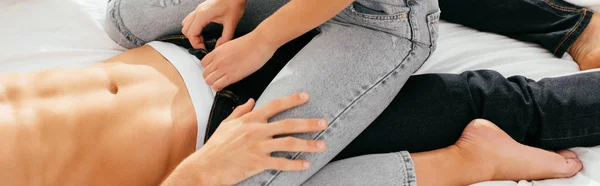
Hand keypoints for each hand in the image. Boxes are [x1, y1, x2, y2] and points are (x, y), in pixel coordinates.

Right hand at [163, 93, 326, 185]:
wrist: (205, 166)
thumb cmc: (216, 147)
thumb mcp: (226, 125)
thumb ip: (240, 112)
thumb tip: (250, 101)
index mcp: (249, 120)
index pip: (274, 105)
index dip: (292, 100)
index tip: (306, 96)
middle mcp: (256, 131)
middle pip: (288, 124)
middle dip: (309, 123)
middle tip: (324, 123)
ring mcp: (257, 147)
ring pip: (288, 143)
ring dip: (308, 144)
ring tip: (322, 145)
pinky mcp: (257, 162)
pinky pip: (281, 163)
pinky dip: (295, 164)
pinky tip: (306, 164)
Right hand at [182, 0, 245, 48]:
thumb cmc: (234, 4)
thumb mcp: (232, 24)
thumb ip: (225, 38)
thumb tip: (218, 47)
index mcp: (203, 15)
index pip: (191, 34)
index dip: (196, 44)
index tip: (204, 48)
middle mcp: (198, 11)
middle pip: (186, 30)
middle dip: (193, 40)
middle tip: (204, 44)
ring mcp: (198, 9)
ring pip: (186, 24)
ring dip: (192, 33)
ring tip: (203, 38)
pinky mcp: (201, 8)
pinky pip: (190, 19)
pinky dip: (193, 27)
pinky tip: (203, 30)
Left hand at [201, 32, 276, 90]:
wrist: (260, 43)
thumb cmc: (250, 43)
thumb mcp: (231, 45)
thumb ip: (223, 53)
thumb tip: (223, 60)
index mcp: (217, 51)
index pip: (203, 64)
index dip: (209, 68)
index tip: (215, 70)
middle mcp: (218, 60)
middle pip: (205, 74)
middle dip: (211, 77)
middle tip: (220, 78)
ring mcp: (223, 68)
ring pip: (208, 81)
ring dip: (214, 83)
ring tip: (223, 82)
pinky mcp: (231, 76)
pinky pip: (217, 86)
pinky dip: (219, 87)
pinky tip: (226, 84)